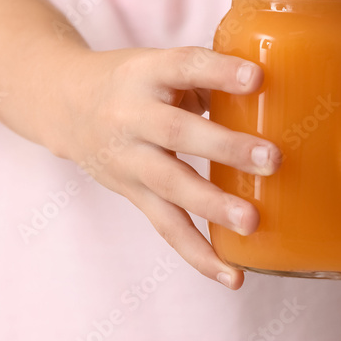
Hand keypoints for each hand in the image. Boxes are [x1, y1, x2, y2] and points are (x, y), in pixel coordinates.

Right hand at [57, 47, 277, 289]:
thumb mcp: (158, 66)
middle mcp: (132, 115)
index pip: (182, 66)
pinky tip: (233, 275)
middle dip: (224, 147)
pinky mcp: (131, 192)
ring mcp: (128, 157)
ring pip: (169, 184)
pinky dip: (199, 253)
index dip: (218, 71)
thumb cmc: (131, 82)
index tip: (257, 78)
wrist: (64, 105)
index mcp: (145, 73)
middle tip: (272, 159)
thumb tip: (277, 100)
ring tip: (251, 222)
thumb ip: (208, 80)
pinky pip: (165, 226)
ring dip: (212, 206)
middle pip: (175, 131)